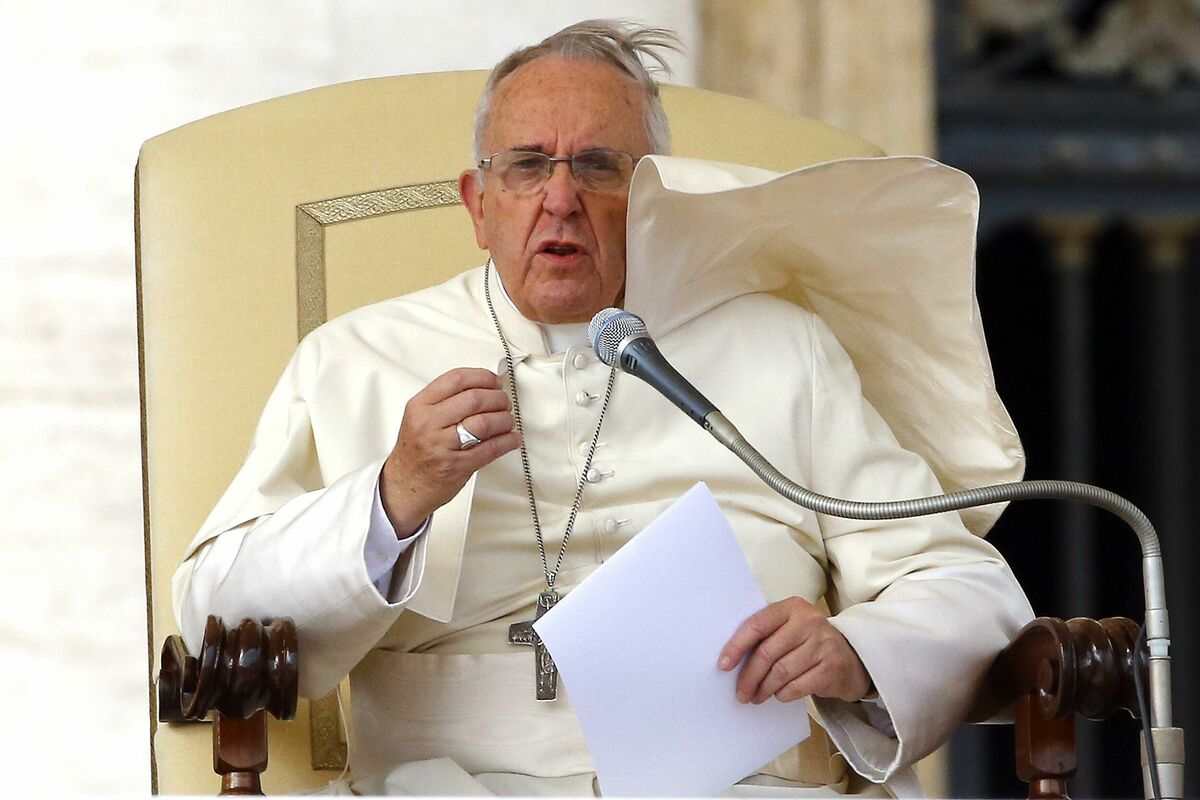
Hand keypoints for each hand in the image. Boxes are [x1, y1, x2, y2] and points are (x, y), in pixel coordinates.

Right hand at [380, 368, 520, 534]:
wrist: (404, 485)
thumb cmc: (415, 451)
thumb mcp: (419, 417)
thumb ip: (446, 400)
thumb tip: (483, 385)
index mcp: (420, 406)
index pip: (456, 379)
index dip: (482, 377)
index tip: (494, 381)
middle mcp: (429, 424)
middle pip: (474, 399)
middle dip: (497, 398)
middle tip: (503, 402)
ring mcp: (442, 446)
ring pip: (484, 422)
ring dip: (504, 419)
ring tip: (507, 420)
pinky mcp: (457, 466)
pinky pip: (490, 449)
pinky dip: (507, 441)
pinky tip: (511, 438)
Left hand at [718, 596, 871, 703]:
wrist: (850, 658)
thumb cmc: (808, 643)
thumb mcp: (790, 628)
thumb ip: (766, 634)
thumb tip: (731, 658)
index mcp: (792, 607)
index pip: (757, 624)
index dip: (737, 646)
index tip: (724, 665)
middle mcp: (809, 622)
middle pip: (767, 652)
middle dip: (749, 676)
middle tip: (741, 692)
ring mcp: (822, 644)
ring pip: (781, 672)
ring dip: (763, 688)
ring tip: (756, 696)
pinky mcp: (831, 668)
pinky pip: (797, 686)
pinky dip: (782, 694)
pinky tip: (778, 694)